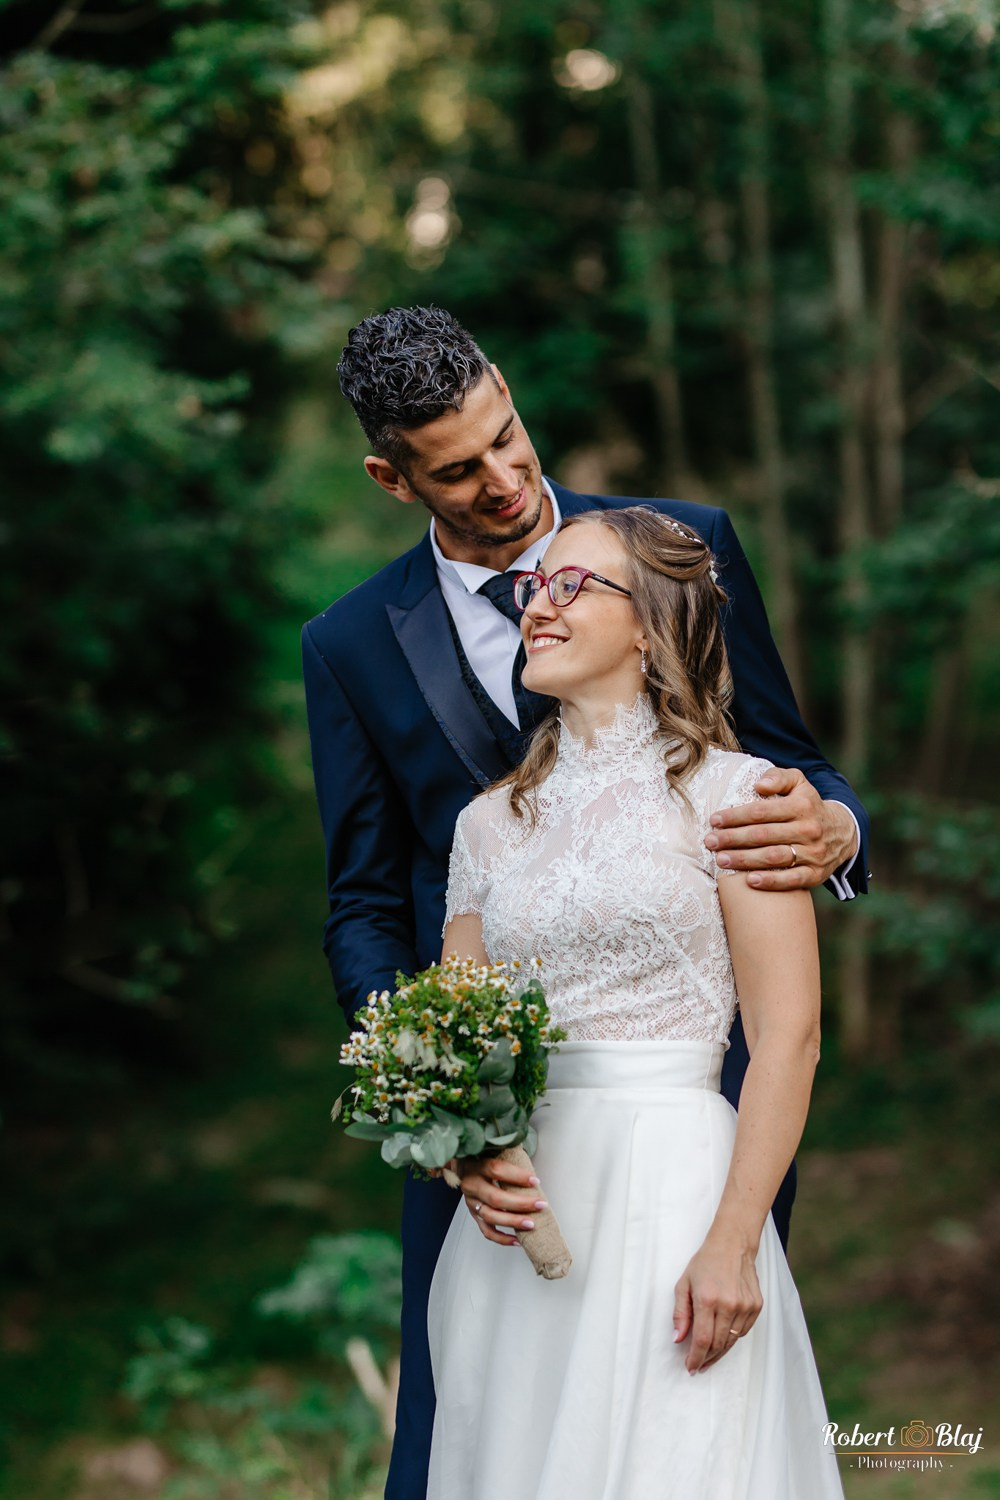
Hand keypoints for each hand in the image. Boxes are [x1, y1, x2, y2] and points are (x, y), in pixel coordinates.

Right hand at [448, 1155, 548, 1247]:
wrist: (461, 1166)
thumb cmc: (481, 1157)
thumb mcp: (491, 1150)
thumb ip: (508, 1153)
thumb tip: (531, 1155)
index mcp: (476, 1165)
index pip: (496, 1170)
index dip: (517, 1176)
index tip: (535, 1180)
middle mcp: (471, 1185)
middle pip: (495, 1198)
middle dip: (521, 1203)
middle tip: (540, 1204)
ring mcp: (471, 1202)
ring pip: (491, 1216)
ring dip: (513, 1222)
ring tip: (531, 1224)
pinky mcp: (473, 1214)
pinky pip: (487, 1231)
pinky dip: (502, 1238)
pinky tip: (517, 1240)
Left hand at [672, 1230, 763, 1372]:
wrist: (732, 1245)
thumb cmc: (705, 1263)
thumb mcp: (684, 1284)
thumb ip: (680, 1313)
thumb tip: (678, 1340)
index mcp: (707, 1299)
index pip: (702, 1340)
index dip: (695, 1358)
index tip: (690, 1367)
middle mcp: (728, 1305)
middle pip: (717, 1345)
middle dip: (706, 1358)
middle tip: (698, 1364)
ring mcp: (745, 1307)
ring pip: (731, 1342)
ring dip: (719, 1352)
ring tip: (709, 1356)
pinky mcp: (756, 1306)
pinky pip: (743, 1332)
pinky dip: (732, 1338)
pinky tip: (724, 1337)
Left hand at [704, 769, 857, 890]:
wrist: (843, 832)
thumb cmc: (808, 805)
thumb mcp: (799, 783)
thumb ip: (778, 777)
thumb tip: (759, 785)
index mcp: (802, 806)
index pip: (762, 811)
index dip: (735, 816)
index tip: (714, 820)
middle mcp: (808, 830)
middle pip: (763, 836)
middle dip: (732, 839)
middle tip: (710, 842)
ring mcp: (814, 854)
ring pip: (774, 858)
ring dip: (744, 860)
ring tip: (720, 860)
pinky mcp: (816, 874)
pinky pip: (792, 881)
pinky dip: (771, 882)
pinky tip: (749, 881)